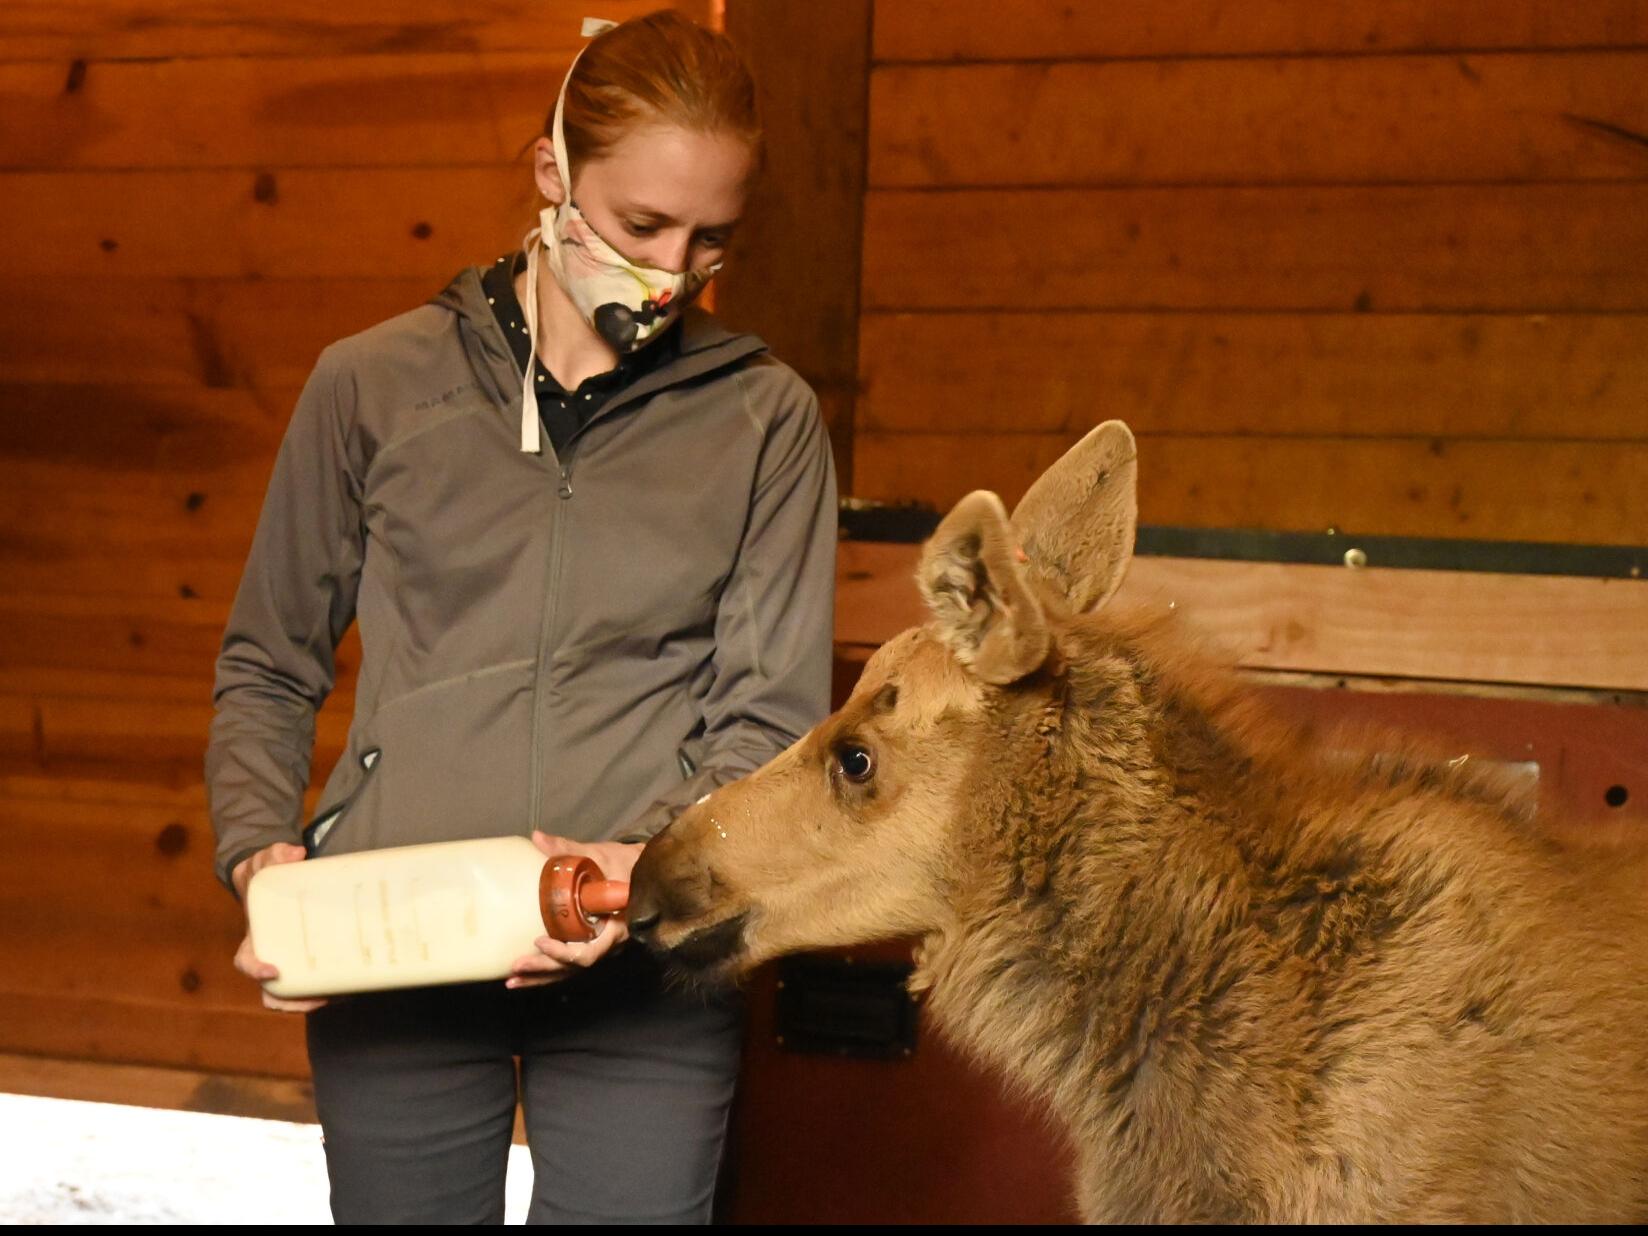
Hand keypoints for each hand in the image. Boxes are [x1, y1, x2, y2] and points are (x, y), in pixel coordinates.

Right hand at [232, 841, 328, 1012]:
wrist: (273, 881)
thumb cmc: (263, 876)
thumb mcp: (263, 861)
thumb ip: (275, 854)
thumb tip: (296, 853)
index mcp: (254, 939)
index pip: (246, 962)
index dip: (255, 971)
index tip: (272, 972)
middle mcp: (270, 956)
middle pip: (274, 993)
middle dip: (295, 1001)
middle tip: (322, 997)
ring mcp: (290, 961)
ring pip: (297, 995)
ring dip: (318, 1000)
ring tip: (345, 994)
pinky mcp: (310, 959)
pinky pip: (318, 981)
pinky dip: (334, 986)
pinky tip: (356, 980)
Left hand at [506, 833, 642, 989]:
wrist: (645, 871)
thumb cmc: (625, 864)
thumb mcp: (600, 854)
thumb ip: (568, 849)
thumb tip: (537, 838)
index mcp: (615, 926)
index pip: (589, 952)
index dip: (563, 953)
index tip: (539, 941)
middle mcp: (609, 943)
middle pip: (575, 967)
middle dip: (544, 969)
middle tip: (516, 967)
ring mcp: (601, 947)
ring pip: (571, 971)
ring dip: (542, 978)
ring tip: (512, 981)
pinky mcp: (592, 944)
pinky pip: (571, 965)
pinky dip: (548, 972)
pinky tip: (525, 975)